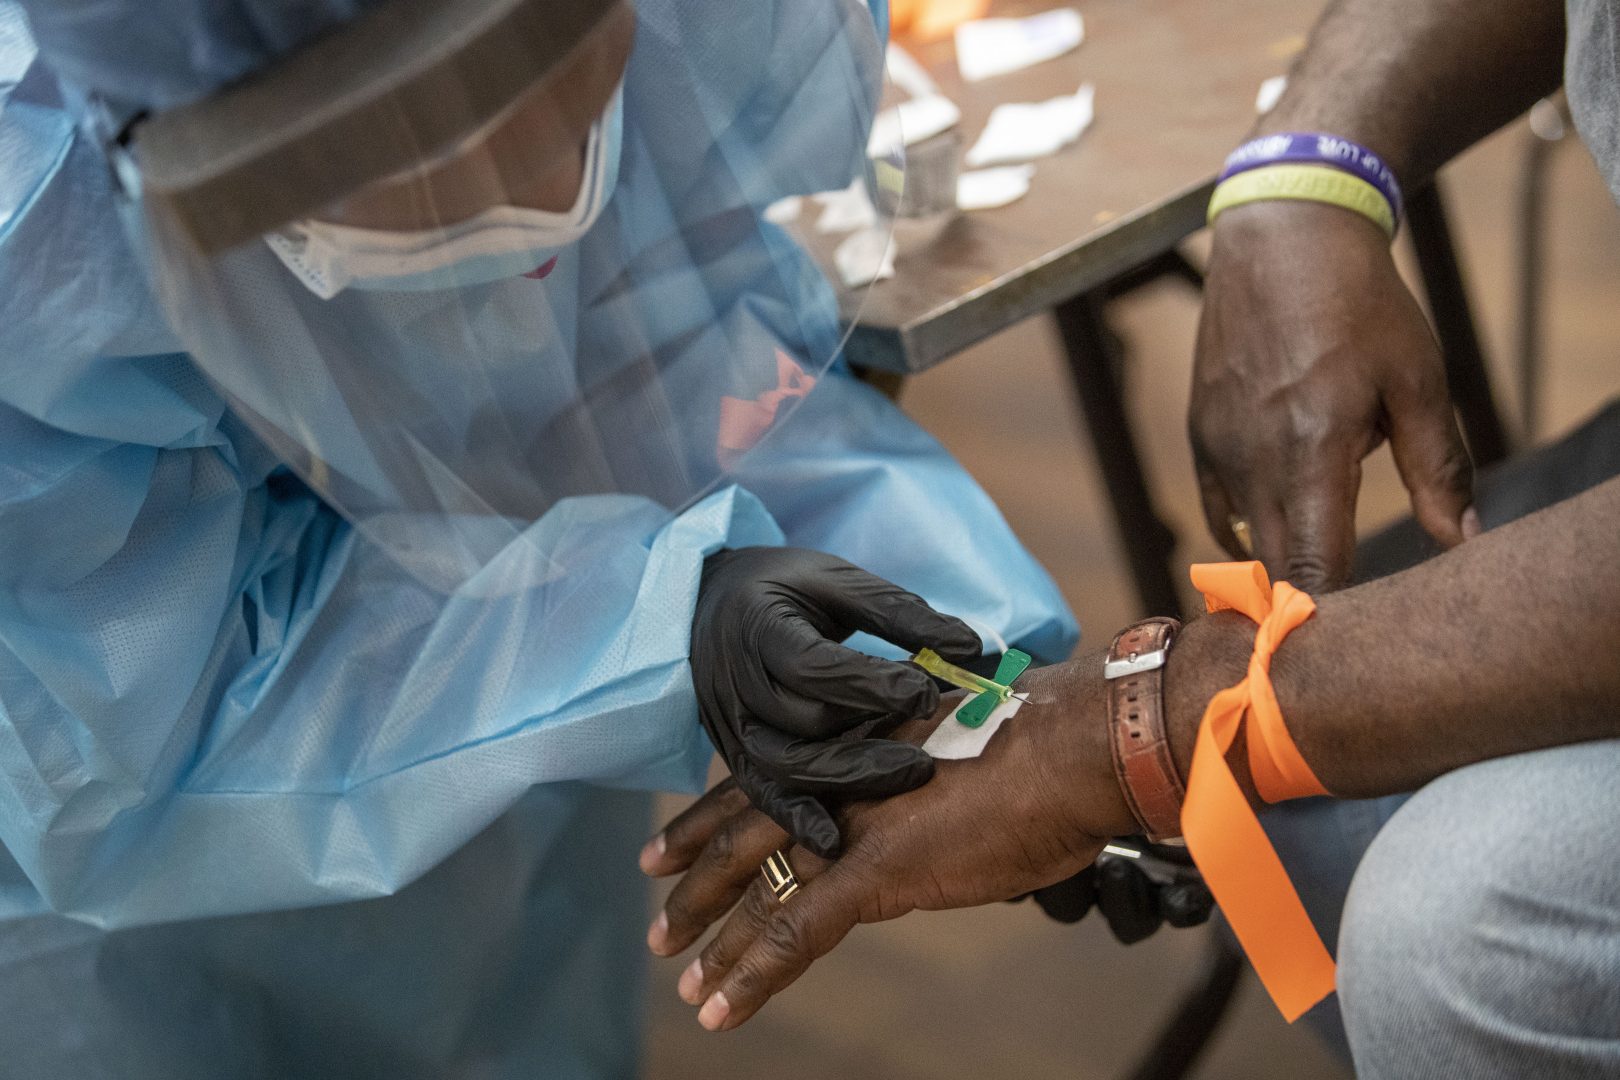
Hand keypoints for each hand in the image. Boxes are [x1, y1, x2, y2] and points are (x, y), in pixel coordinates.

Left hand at [643, 656, 1138, 1029]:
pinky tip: (722, 1010)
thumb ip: (908, 781)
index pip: (757, 782)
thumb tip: (909, 813)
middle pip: (739, 833)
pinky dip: (750, 977)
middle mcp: (831, 776)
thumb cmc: (1035, 742)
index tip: (669, 843)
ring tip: (682, 977)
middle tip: (657, 915)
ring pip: (753, 887)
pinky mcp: (869, 873)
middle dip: (692, 879)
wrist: (1068, 748)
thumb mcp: (949, 747)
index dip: (708, 816)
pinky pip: (789, 933)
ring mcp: (845, 824)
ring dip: (712, 939)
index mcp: (847, 744)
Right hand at [691, 546, 982, 858]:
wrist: (711, 602)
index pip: (815, 666)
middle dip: (872, 735)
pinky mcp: (733, 753)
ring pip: (785, 766)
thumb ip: (899, 614)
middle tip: (932, 742)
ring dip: (849, 779)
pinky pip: (762, 794)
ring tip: (912, 773)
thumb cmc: (786, 588)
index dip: (875, 685)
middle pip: (804, 722)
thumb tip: (971, 648)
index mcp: (759, 626)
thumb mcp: (837, 582)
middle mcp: (736, 680)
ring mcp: (729, 723)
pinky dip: (797, 820)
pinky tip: (835, 842)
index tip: (928, 693)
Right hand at [1191, 201, 1477, 591]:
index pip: (1312, 567)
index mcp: (1312, 450)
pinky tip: (1279, 519)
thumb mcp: (1419, 381)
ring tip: (1307, 565)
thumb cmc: (1361, 306)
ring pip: (1243, 540)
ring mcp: (1217, 449)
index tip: (1345, 646)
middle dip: (1300, 601)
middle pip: (1270, 568)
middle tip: (1332, 629)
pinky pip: (1219, 508)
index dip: (1326, 615)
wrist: (1281, 239)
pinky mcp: (1199, 435)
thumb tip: (1461, 540)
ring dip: (1275, 562)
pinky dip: (1247, 529)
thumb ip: (1439, 467)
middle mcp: (1252, 459)